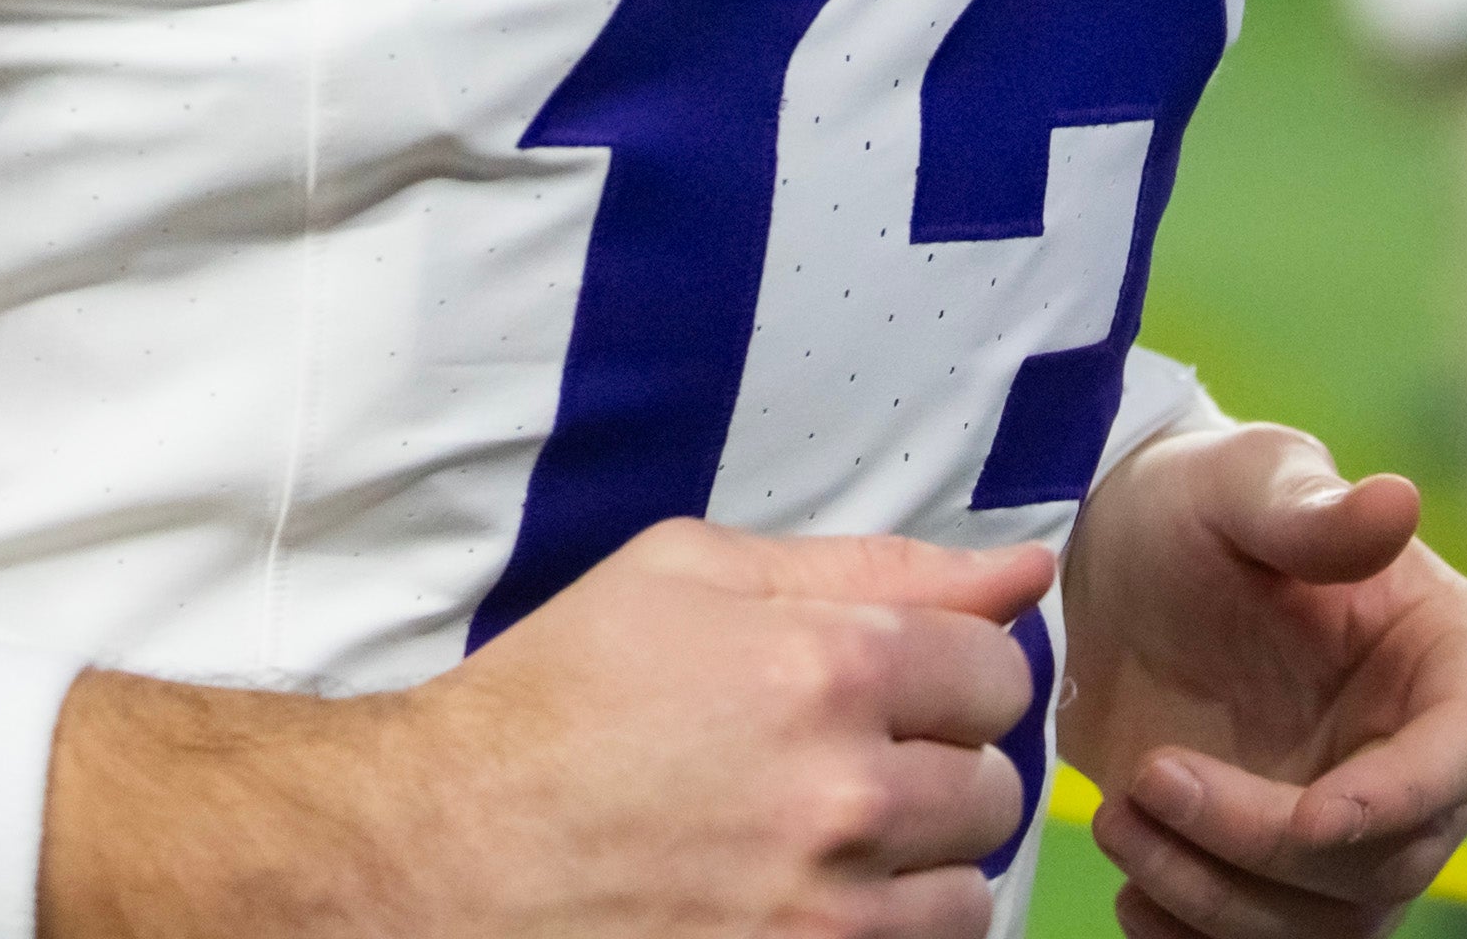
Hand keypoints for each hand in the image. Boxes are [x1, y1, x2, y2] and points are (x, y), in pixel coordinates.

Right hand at [63, 520, 1050, 938]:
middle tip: (840, 762)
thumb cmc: (557, 698)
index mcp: (829, 666)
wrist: (444, 853)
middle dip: (934, 766)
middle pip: (994, 783)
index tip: (888, 684)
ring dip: (918, 862)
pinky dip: (883, 927)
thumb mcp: (687, 576)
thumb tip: (1022, 568)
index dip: (946, 670)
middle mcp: (848, 795)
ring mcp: (828, 912)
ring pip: (971, 887)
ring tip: (823, 839)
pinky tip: (810, 896)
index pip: (998, 671)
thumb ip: (868, 564)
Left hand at [1060, 426, 1466, 938]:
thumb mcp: (1243, 481)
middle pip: (1387, 857)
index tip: (1314, 818)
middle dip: (1265, 844)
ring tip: (1119, 821)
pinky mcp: (1290, 873)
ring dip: (1219, 900)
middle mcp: (1427, 759)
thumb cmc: (1198, 502)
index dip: (1401, 800)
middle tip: (1150, 779)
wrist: (1111, 566)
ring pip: (1328, 922)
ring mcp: (1361, 825)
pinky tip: (1134, 895)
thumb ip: (1313, 510)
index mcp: (1453, 657)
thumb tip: (1399, 501)